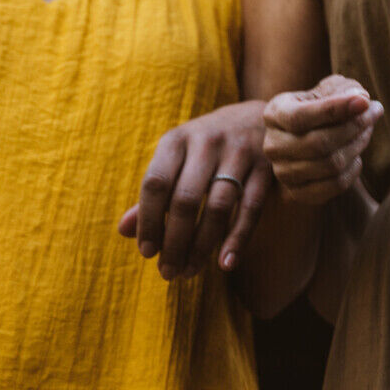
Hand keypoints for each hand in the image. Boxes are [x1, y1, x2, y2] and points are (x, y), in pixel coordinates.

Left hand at [120, 100, 268, 279]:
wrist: (256, 118)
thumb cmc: (204, 148)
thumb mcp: (176, 159)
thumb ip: (154, 194)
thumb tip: (123, 231)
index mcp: (176, 140)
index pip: (155, 183)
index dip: (148, 220)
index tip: (147, 252)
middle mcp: (206, 142)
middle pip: (185, 198)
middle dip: (175, 241)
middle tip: (168, 272)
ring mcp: (238, 152)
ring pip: (218, 206)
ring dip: (202, 245)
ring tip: (190, 271)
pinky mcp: (265, 166)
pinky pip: (251, 208)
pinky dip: (237, 238)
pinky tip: (225, 263)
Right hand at [263, 76, 381, 205]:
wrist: (310, 135)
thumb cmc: (321, 106)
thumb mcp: (328, 89)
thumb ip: (344, 89)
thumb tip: (362, 100)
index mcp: (274, 114)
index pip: (300, 116)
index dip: (334, 109)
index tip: (365, 102)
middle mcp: (272, 145)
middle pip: (317, 143)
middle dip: (354, 127)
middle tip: (374, 112)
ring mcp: (283, 172)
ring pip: (330, 165)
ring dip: (357, 146)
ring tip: (367, 130)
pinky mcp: (299, 193)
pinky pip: (335, 185)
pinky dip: (353, 170)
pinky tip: (356, 156)